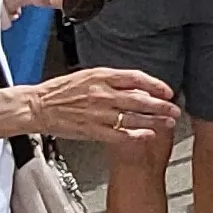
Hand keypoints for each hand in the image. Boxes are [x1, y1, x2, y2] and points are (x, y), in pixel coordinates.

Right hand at [17, 65, 175, 143]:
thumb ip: (110, 80)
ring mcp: (98, 113)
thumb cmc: (60, 91)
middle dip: (161, 105)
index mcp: (100, 76)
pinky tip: (147, 136)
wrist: (38, 106)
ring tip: (168, 123)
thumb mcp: (86, 76)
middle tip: (174, 109)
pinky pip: (119, 134)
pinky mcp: (92, 130)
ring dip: (154, 121)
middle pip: (139, 98)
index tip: (167, 91)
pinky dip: (136, 135)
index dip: (155, 84)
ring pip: (133, 117)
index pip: (135, 78)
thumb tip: (133, 84)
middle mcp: (102, 93)